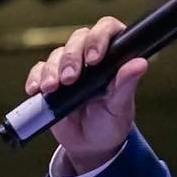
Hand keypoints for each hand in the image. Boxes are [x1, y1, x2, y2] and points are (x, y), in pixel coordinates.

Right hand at [23, 17, 147, 173]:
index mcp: (113, 57)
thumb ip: (126, 84)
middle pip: (78, 39)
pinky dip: (35, 78)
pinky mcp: (50, 79)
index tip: (94, 58)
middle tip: (70, 78)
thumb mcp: (120, 106)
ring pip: (57, 54)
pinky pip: (38, 71)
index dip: (99, 38)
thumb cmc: (111, 123)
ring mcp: (69, 66)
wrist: (90, 146)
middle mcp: (90, 57)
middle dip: (71, 58)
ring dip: (52, 70)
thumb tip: (140, 63)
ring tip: (53, 88)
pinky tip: (36, 90)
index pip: (107, 30)